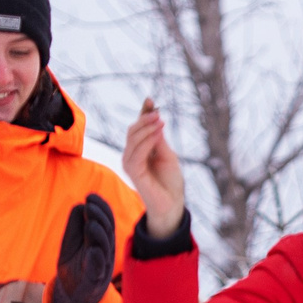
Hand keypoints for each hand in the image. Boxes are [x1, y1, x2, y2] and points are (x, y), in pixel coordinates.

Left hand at [49, 194, 115, 302]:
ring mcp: (102, 266)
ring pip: (104, 248)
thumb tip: (81, 205)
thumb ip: (76, 223)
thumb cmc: (75, 262)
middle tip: (90, 205)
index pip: (106, 219)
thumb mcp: (72, 240)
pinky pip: (98, 270)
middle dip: (100, 217)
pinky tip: (92, 251)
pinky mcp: (94, 280)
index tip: (90, 196)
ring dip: (98, 235)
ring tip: (90, 224)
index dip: (101, 207)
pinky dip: (96, 260)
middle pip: (107, 231)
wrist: (73, 294)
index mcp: (102, 239)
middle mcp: (106, 251)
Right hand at [122, 98, 187, 239]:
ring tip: (160, 122)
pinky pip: (137, 154)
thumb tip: (155, 118)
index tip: (150, 100)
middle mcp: (132, 155)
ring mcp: (130, 163)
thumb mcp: (167, 154)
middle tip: (158, 114)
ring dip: (146, 129)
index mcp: (140, 149)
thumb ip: (158, 139)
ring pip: (133, 140)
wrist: (172, 202)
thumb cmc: (170, 180)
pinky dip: (147, 142)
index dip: (142, 114)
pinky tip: (157, 135)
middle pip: (132, 131)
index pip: (138, 128)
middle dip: (145, 120)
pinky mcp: (133, 173)